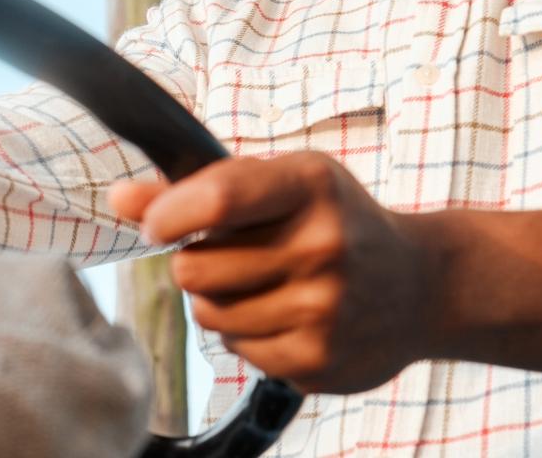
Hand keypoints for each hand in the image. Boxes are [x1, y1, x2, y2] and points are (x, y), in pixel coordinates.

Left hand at [110, 152, 436, 393]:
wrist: (422, 284)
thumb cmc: (337, 221)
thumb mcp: (283, 183)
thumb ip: (198, 189)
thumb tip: (119, 199)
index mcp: (311, 184)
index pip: (218, 198)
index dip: (168, 214)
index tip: (155, 225)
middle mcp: (323, 245)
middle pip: (195, 268)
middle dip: (194, 263)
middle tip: (227, 255)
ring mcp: (324, 307)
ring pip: (209, 313)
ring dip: (219, 302)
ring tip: (262, 285)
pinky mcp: (319, 359)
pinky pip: (238, 350)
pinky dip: (247, 335)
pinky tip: (285, 314)